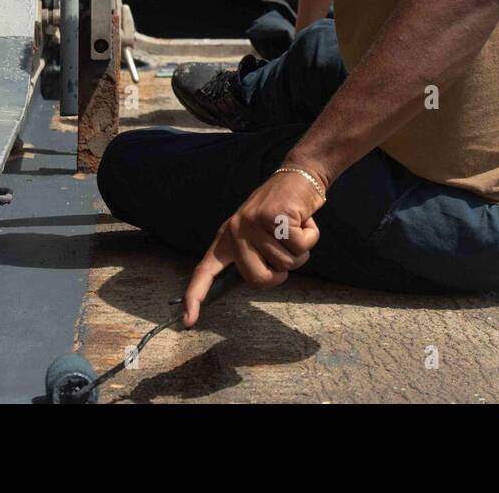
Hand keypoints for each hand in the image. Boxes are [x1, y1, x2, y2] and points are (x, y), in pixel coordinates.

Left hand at [182, 169, 323, 326]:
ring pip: (286, 263)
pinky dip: (310, 236)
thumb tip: (256, 280)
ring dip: (300, 249)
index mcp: (227, 238)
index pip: (204, 271)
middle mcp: (236, 231)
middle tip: (287, 249)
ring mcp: (254, 223)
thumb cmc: (282, 212)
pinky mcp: (275, 217)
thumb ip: (253, 256)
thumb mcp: (259, 234)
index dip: (195, 296)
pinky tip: (303, 220)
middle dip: (281, 273)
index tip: (188, 321)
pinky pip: (301, 246)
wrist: (299, 176)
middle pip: (259, 279)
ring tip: (295, 227)